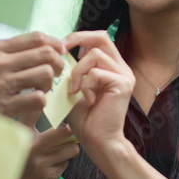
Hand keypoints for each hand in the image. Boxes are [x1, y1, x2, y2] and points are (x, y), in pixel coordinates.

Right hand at [0, 32, 65, 116]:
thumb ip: (7, 53)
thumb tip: (41, 45)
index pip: (36, 38)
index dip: (55, 44)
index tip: (59, 52)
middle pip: (46, 54)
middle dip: (58, 64)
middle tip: (56, 73)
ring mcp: (0, 85)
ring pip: (45, 75)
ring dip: (49, 84)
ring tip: (42, 89)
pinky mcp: (3, 106)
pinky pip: (37, 99)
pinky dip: (40, 102)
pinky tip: (31, 104)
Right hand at [5, 107, 79, 178]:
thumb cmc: (14, 165)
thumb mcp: (14, 143)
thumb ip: (25, 124)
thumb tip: (39, 101)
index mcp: (20, 137)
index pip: (34, 113)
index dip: (45, 104)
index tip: (53, 100)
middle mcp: (31, 149)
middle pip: (64, 132)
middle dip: (68, 132)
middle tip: (66, 132)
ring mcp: (41, 165)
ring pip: (69, 150)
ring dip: (67, 150)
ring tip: (57, 152)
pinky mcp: (49, 178)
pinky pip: (65, 165)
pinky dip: (61, 164)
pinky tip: (49, 167)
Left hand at [62, 30, 134, 163]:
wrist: (98, 142)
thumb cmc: (85, 119)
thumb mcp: (73, 89)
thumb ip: (70, 72)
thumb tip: (53, 56)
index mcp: (112, 67)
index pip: (98, 39)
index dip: (78, 37)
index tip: (60, 49)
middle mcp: (121, 68)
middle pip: (102, 37)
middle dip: (78, 39)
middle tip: (61, 51)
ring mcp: (124, 75)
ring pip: (95, 55)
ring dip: (78, 72)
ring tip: (74, 91)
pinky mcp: (123, 84)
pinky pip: (96, 73)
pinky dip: (86, 86)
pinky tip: (88, 100)